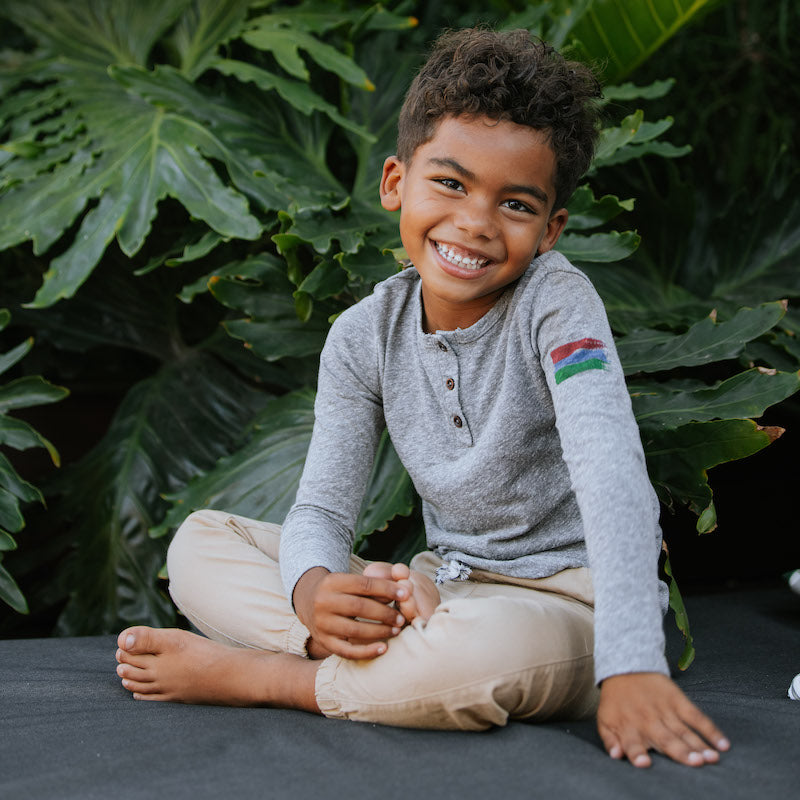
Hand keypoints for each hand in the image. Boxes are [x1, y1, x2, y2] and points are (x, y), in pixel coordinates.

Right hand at [293, 567, 407, 659]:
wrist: (309, 601)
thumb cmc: (341, 590)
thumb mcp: (350, 580)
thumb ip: (374, 583)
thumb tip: (402, 589)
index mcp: (332, 582)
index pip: (363, 584)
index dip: (386, 589)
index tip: (405, 594)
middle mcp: (323, 602)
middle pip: (359, 607)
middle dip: (384, 613)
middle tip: (402, 617)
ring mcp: (322, 623)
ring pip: (354, 630)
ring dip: (379, 631)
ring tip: (397, 630)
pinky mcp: (324, 641)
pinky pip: (346, 650)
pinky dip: (366, 651)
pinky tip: (383, 648)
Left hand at [597, 672, 729, 767]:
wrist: (626, 668)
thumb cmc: (616, 702)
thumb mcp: (605, 720)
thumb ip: (610, 741)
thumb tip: (616, 757)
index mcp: (628, 727)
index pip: (632, 743)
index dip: (637, 753)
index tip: (645, 764)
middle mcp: (648, 720)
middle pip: (666, 739)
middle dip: (680, 752)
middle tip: (695, 762)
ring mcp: (665, 710)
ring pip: (684, 731)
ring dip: (699, 745)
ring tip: (712, 758)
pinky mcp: (678, 700)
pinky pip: (696, 716)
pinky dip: (710, 729)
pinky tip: (723, 744)